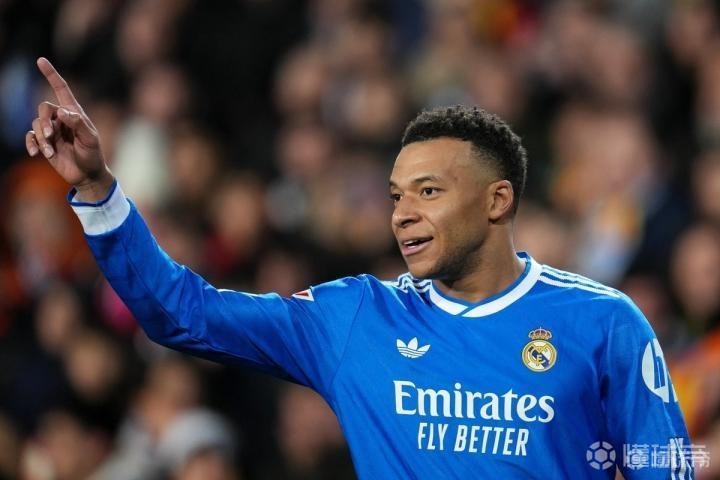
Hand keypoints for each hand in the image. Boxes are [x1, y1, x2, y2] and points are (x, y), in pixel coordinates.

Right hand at [26, 57, 113, 200]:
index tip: (41, 60)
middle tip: (50, 136)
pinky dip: (31, 144)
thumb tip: (63, 112)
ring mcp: (52, 131)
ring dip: (41, 138)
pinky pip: (30, 137)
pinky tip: (36, 153)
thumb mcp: (91, 139)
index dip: (51, 74)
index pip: (61, 89)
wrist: (87, 174)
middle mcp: (61, 119)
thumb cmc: (92, 155)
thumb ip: (79, 124)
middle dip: (44, 121)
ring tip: (49, 152)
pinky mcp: (45, 143)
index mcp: (74, 113)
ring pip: (36, 124)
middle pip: (44, 108)